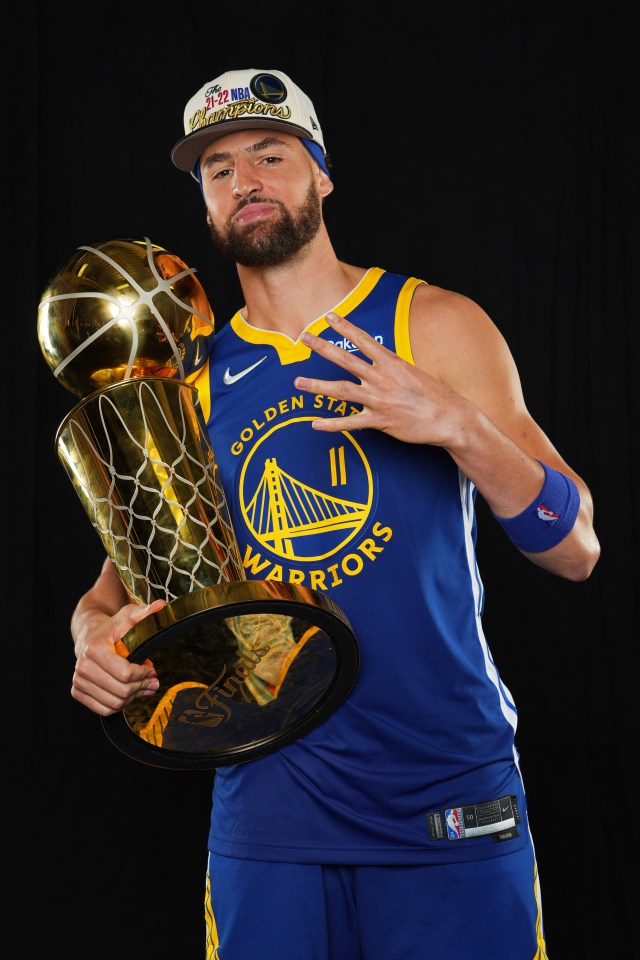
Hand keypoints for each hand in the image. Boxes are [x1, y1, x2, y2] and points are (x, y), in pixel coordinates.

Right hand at [71, 599, 164, 715]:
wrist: (89, 636)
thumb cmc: (112, 628)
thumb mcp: (128, 617)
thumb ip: (144, 613)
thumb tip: (162, 605)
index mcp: (94, 649)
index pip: (125, 673)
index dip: (143, 674)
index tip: (152, 669)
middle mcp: (83, 666)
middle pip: (121, 691)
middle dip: (141, 687)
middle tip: (152, 682)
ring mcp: (78, 681)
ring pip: (114, 703)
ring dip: (133, 698)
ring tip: (143, 688)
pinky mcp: (77, 692)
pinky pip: (104, 709)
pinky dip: (120, 705)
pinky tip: (129, 694)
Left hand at [296, 312, 465, 445]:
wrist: (449, 418)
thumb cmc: (433, 395)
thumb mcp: (412, 372)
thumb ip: (391, 367)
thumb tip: (378, 362)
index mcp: (391, 363)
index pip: (363, 340)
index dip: (345, 327)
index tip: (329, 316)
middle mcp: (382, 378)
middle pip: (346, 360)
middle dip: (323, 348)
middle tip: (304, 338)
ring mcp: (379, 400)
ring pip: (342, 390)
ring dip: (318, 386)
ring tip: (298, 382)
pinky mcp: (380, 421)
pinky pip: (351, 422)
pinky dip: (332, 425)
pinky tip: (315, 425)